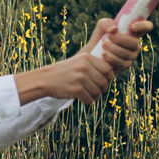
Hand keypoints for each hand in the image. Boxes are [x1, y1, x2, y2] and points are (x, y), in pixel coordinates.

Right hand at [17, 16, 152, 103]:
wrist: (46, 79)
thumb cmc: (65, 72)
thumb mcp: (79, 62)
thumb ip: (94, 64)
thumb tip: (112, 73)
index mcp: (87, 57)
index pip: (108, 70)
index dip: (108, 78)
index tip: (102, 82)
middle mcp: (84, 66)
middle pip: (104, 82)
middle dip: (102, 89)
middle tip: (95, 90)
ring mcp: (80, 77)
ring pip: (98, 91)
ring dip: (94, 96)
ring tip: (88, 94)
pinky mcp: (76, 88)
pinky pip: (90, 99)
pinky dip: (88, 101)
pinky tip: (82, 99)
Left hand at [83, 14, 149, 79]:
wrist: (92, 54)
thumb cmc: (100, 37)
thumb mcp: (101, 26)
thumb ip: (106, 23)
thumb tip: (114, 29)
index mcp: (133, 32)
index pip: (146, 26)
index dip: (143, 26)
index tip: (132, 27)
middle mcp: (135, 43)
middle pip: (135, 43)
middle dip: (121, 40)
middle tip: (108, 37)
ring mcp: (132, 55)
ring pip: (128, 53)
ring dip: (114, 49)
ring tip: (103, 45)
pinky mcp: (125, 64)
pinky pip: (123, 63)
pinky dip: (112, 58)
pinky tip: (104, 54)